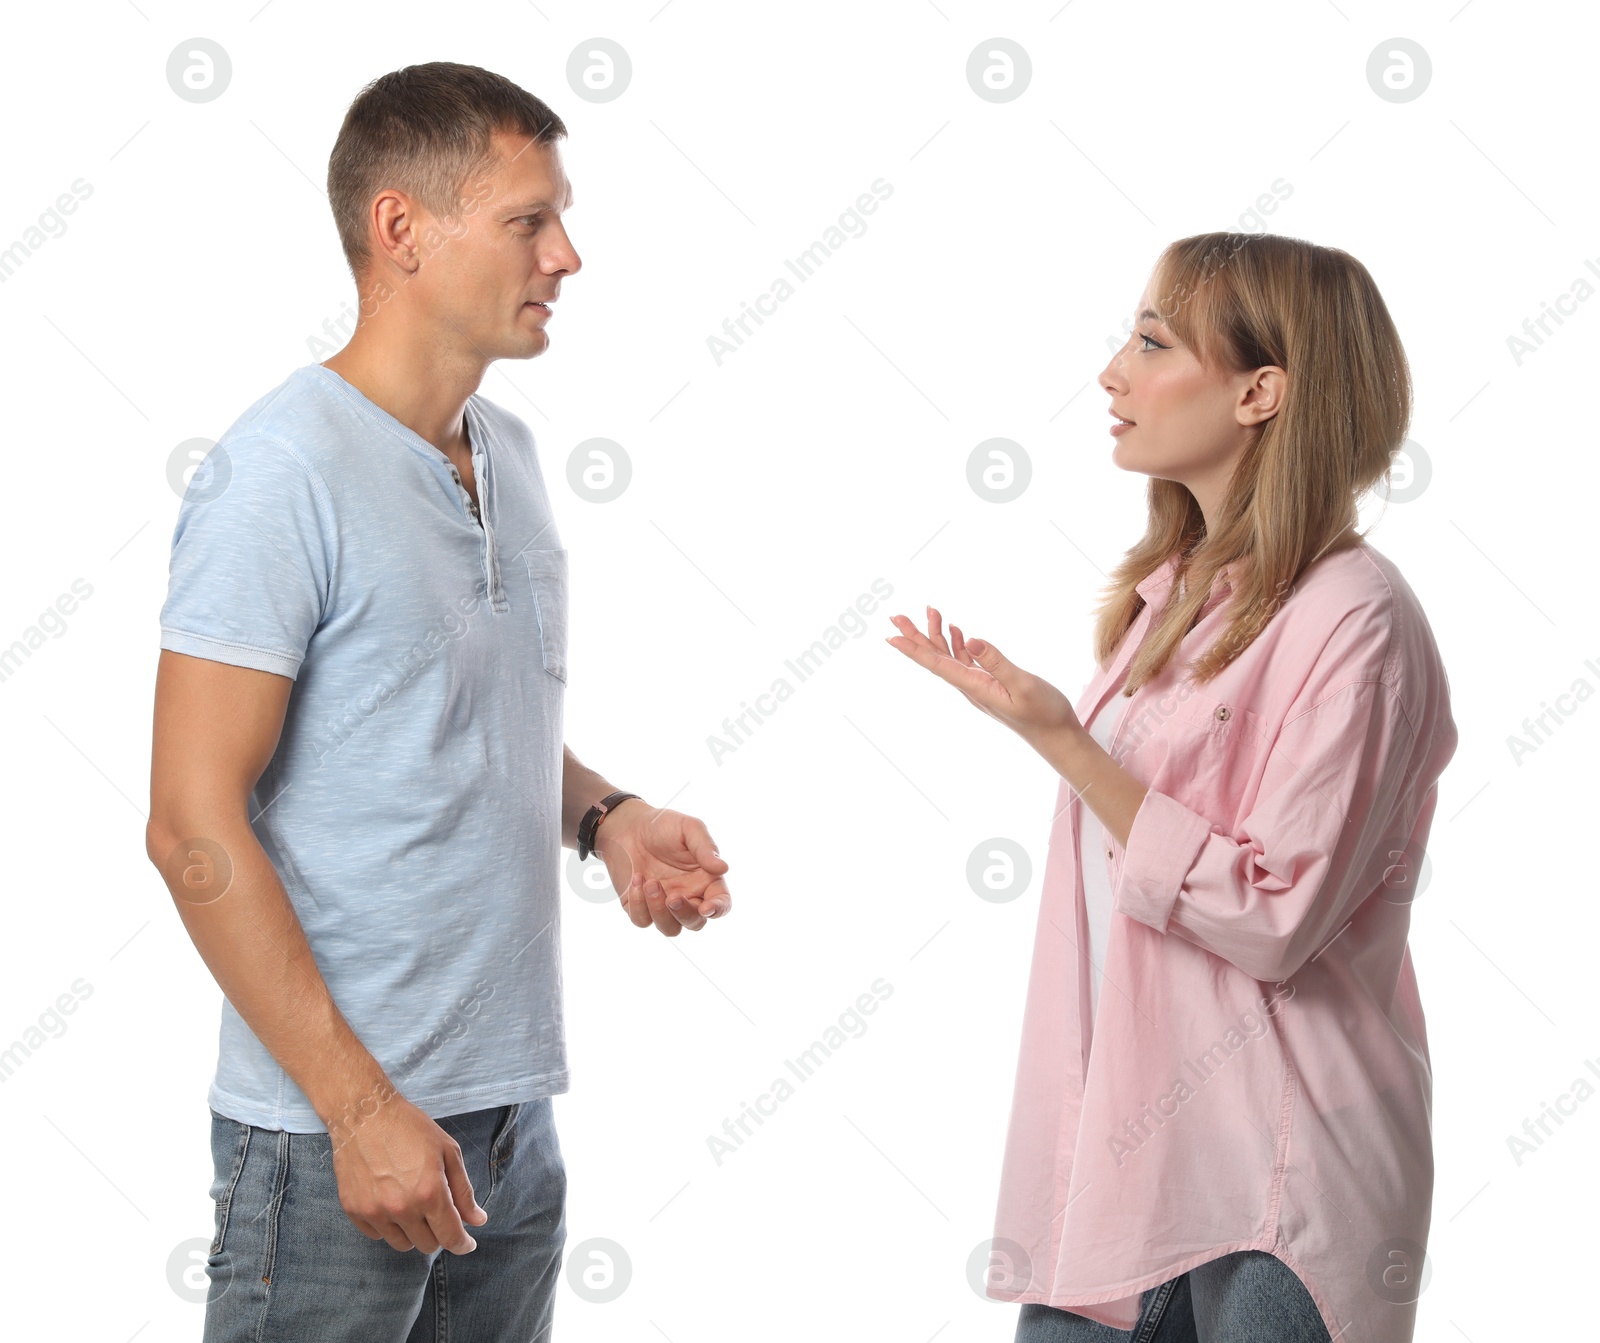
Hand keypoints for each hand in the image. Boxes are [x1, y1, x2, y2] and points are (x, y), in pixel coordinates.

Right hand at [327, 1088, 487, 1254]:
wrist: (365, 1114)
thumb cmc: (410, 1127)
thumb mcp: (448, 1152)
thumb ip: (463, 1191)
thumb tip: (477, 1220)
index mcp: (430, 1193)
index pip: (450, 1237)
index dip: (462, 1244)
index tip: (467, 1243)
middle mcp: (402, 1208)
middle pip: (427, 1245)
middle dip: (438, 1233)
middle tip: (438, 1212)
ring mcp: (375, 1211)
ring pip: (402, 1244)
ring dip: (413, 1232)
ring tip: (414, 1205)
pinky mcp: (354, 1210)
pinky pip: (377, 1235)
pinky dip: (388, 1226)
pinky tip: (391, 1203)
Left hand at [594, 800, 730, 935]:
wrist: (627, 826)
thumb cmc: (663, 826)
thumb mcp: (688, 828)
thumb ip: (706, 847)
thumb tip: (724, 868)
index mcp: (706, 880)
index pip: (721, 903)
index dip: (718, 909)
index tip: (706, 908)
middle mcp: (688, 896)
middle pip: (695, 923)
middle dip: (684, 914)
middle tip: (672, 897)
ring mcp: (663, 905)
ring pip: (670, 928)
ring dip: (660, 911)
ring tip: (650, 882)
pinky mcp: (639, 907)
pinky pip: (642, 920)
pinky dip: (639, 905)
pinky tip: (636, 879)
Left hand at [885, 605, 1082, 749]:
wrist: (1056, 735)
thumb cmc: (1043, 713)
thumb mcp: (1022, 684)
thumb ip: (997, 662)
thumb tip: (973, 640)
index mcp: (974, 687)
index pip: (937, 664)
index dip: (913, 649)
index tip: (892, 636)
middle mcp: (971, 687)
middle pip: (936, 658)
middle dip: (916, 636)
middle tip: (896, 616)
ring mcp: (979, 685)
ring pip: (950, 657)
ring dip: (937, 635)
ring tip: (930, 611)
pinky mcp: (989, 684)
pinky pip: (966, 661)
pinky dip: (958, 643)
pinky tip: (956, 631)